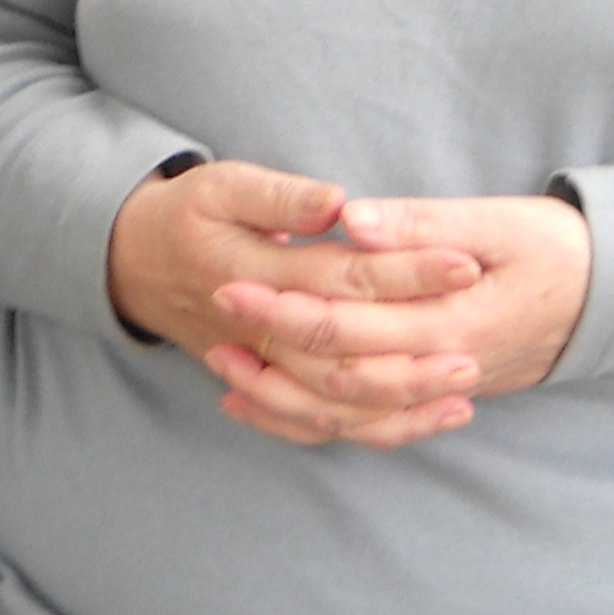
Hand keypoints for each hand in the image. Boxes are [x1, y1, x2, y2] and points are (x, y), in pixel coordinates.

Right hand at [108, 160, 485, 446]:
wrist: (136, 265)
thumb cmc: (190, 215)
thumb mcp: (224, 186)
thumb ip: (281, 198)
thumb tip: (339, 202)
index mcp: (255, 274)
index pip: (344, 279)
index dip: (406, 271)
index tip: (464, 261)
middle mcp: (261, 335)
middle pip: (348, 355)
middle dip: (415, 354)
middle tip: (476, 345)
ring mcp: (265, 369)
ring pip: (338, 404)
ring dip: (402, 402)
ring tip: (464, 392)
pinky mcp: (271, 387)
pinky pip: (323, 426)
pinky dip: (374, 428)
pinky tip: (425, 418)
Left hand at [205, 192, 592, 444]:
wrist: (610, 295)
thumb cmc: (554, 247)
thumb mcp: (498, 220)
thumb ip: (423, 224)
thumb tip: (353, 219)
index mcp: (451, 324)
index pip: (349, 326)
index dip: (285, 307)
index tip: (231, 281)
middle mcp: (442, 371)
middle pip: (338, 376)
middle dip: (270, 349)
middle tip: (216, 316)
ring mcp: (441, 391)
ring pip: (349, 415)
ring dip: (283, 397)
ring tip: (226, 372)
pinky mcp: (438, 395)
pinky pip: (371, 426)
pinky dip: (317, 422)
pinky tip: (273, 406)